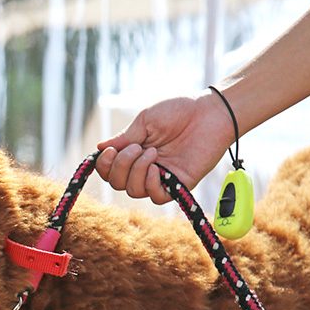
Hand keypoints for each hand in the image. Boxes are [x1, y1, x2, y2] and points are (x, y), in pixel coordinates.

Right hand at [95, 91, 234, 203]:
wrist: (210, 112)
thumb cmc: (179, 111)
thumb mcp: (145, 121)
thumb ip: (124, 138)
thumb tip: (99, 148)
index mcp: (135, 152)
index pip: (110, 170)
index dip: (104, 165)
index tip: (108, 151)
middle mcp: (145, 168)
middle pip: (118, 183)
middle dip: (120, 166)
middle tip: (137, 147)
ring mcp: (161, 177)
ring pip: (134, 191)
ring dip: (137, 171)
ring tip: (152, 152)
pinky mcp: (179, 184)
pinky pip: (156, 197)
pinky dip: (151, 185)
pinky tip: (157, 169)